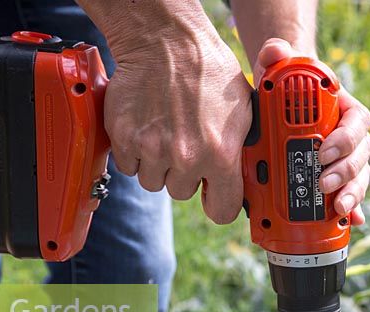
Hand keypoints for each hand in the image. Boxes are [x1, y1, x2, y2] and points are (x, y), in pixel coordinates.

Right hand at [101, 10, 251, 223]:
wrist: (166, 42)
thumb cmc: (209, 70)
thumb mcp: (243, 110)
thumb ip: (240, 150)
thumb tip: (244, 177)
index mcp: (220, 154)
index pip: (222, 211)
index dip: (217, 204)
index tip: (213, 196)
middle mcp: (186, 158)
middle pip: (181, 192)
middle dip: (183, 173)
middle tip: (185, 143)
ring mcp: (152, 150)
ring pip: (152, 181)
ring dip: (157, 164)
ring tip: (165, 133)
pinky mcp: (125, 138)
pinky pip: (128, 166)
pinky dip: (134, 152)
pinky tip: (147, 127)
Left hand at [255, 39, 369, 225]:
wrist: (282, 110)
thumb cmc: (284, 91)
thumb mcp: (276, 72)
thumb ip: (275, 58)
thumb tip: (275, 50)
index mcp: (344, 110)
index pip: (357, 121)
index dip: (346, 138)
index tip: (325, 148)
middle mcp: (352, 137)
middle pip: (361, 155)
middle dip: (345, 171)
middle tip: (322, 180)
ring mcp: (347, 161)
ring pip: (360, 178)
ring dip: (351, 193)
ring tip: (335, 206)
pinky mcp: (339, 181)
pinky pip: (351, 196)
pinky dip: (352, 210)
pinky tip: (349, 221)